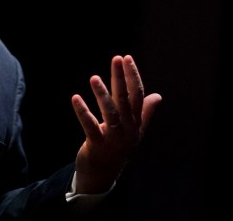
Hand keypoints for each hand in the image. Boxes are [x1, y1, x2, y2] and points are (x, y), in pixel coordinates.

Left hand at [71, 54, 161, 194]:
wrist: (104, 173)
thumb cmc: (119, 147)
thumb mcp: (135, 130)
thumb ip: (145, 112)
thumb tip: (158, 96)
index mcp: (135, 121)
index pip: (137, 95)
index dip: (133, 76)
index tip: (127, 58)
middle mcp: (127, 128)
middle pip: (125, 99)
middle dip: (121, 78)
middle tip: (117, 59)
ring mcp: (113, 137)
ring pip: (109, 112)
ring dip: (102, 94)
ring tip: (94, 78)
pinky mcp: (97, 144)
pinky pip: (90, 125)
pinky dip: (83, 112)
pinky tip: (75, 98)